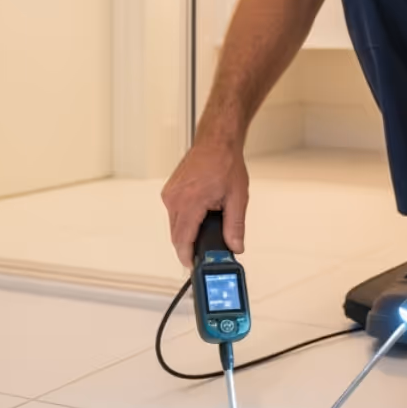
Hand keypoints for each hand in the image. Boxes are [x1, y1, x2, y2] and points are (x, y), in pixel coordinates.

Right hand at [162, 138, 248, 266]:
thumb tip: (235, 246)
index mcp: (190, 201)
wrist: (216, 141)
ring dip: (187, 233)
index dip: (187, 257)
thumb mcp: (237, 198)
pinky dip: (185, 220)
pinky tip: (200, 217)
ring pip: (175, 225)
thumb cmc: (225, 162)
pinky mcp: (170, 190)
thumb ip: (235, 226)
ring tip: (206, 232)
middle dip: (189, 247)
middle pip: (177, 235)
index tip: (193, 266)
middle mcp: (175, 198)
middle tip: (206, 253)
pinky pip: (174, 214)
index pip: (182, 240)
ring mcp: (170, 194)